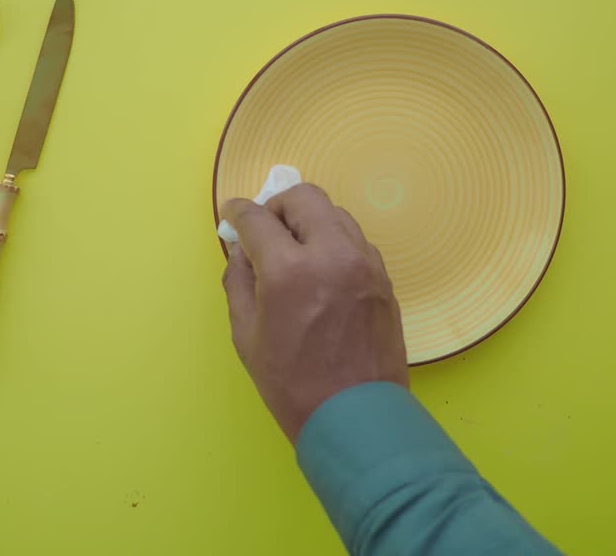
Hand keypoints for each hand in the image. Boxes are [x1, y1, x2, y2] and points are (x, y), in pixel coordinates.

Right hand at [220, 183, 408, 443]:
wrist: (356, 416)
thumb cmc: (292, 383)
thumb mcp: (246, 335)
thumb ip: (239, 282)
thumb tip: (242, 251)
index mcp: (290, 271)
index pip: (258, 219)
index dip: (238, 212)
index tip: (231, 214)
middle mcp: (332, 254)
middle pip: (304, 198)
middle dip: (278, 206)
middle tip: (265, 230)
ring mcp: (364, 263)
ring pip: (335, 214)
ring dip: (309, 221)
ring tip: (294, 249)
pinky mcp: (384, 278)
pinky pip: (355, 240)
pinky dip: (334, 241)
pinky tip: (322, 269)